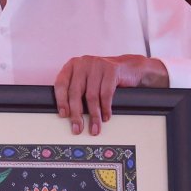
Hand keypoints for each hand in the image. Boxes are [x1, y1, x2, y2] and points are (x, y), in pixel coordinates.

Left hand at [54, 55, 168, 136]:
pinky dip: (105, 108)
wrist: (129, 67)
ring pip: (91, 96)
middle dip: (76, 114)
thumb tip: (68, 113)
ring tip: (95, 127)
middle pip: (75, 92)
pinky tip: (105, 117)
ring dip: (93, 115)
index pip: (61, 84)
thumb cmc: (103, 76)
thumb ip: (76, 90)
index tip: (64, 115)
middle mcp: (82, 63)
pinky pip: (106, 94)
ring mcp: (97, 65)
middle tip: (78, 128)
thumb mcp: (86, 79)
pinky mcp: (111, 70)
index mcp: (72, 65)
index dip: (61, 101)